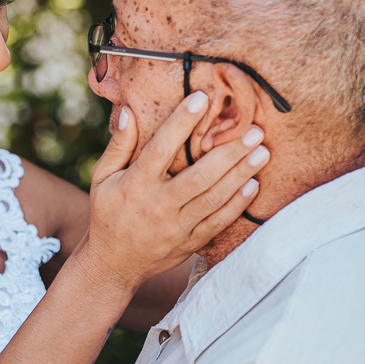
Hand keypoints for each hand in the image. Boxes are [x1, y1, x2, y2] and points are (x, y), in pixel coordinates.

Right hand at [82, 93, 268, 291]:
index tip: (202, 99)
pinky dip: (237, 205)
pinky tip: (253, 186)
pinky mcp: (189, 244)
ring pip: (214, 199)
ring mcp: (176, 227)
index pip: (160, 149)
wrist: (112, 264)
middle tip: (254, 130)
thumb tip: (130, 111)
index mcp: (136, 184)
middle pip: (199, 177)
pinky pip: (218, 223)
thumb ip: (118, 145)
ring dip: (241, 175)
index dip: (181, 122)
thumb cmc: (107, 213)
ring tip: (262, 153)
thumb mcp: (102, 178)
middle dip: (229, 153)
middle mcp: (158, 205)